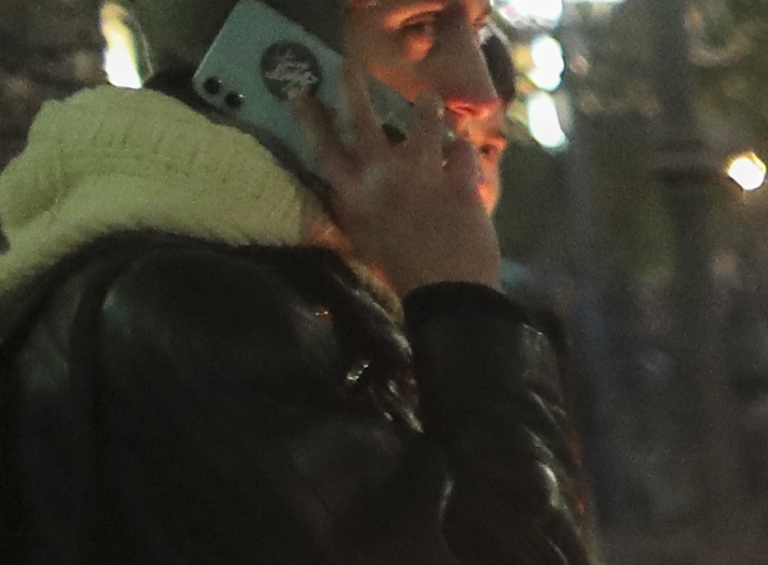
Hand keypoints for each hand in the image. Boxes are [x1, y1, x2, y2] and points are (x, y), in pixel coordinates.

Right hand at [301, 74, 500, 297]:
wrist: (447, 294)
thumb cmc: (401, 273)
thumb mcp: (363, 239)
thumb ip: (355, 208)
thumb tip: (345, 190)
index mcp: (354, 194)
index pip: (324, 147)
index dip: (311, 119)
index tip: (301, 93)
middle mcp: (383, 176)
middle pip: (364, 121)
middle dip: (354, 89)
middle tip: (351, 68)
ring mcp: (423, 175)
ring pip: (424, 124)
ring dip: (427, 108)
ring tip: (430, 100)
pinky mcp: (460, 184)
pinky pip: (463, 152)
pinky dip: (465, 150)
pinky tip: (465, 148)